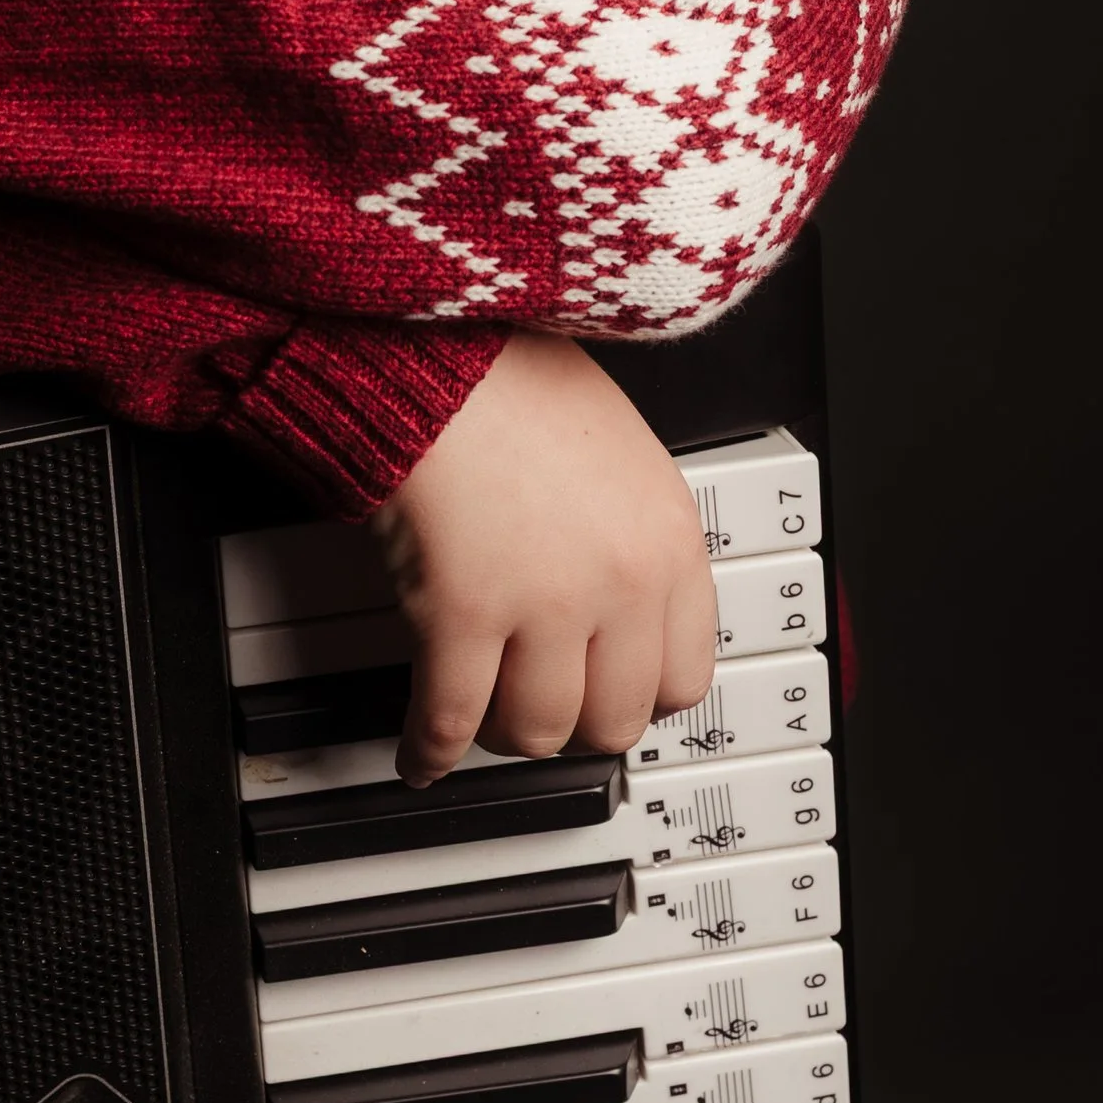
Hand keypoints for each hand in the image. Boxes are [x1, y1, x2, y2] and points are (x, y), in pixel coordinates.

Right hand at [375, 331, 716, 783]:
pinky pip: (449, 718)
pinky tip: (420, 755)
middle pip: (611, 720)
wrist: (434, 347)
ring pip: (534, 730)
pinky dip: (430, 749)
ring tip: (477, 717)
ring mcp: (542, 603)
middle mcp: (619, 582)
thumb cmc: (510, 380)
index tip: (607, 697)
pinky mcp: (460, 611)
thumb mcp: (621, 454)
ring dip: (500, 734)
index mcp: (669, 540)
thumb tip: (619, 612)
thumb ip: (632, 538)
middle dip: (568, 724)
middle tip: (535, 709)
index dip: (635, 697)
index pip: (683, 679)